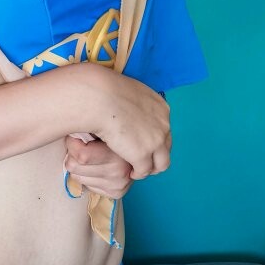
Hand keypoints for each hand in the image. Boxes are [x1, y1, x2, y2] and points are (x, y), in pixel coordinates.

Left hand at [63, 132, 132, 198]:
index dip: (72, 143)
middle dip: (73, 155)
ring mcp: (117, 184)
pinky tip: (96, 169)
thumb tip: (67, 132)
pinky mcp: (116, 193)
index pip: (81, 155)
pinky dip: (87, 177)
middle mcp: (119, 171)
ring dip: (79, 167)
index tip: (75, 137)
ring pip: (77, 177)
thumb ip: (88, 130)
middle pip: (74, 167)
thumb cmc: (117, 135)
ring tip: (90, 158)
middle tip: (80, 148)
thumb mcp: (105, 128)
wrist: (139, 150)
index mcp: (117, 152)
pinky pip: (86, 186)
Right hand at [72, 64, 171, 179]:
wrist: (99, 98)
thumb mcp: (130, 93)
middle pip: (166, 147)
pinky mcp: (143, 154)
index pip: (164, 130)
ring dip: (149, 168)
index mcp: (161, 108)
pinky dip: (137, 173)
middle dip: (155, 155)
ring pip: (161, 164)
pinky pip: (143, 171)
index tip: (143, 144)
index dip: (154, 140)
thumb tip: (128, 110)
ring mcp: (155, 141)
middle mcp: (163, 125)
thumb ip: (136, 104)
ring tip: (136, 170)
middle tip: (141, 161)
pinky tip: (128, 172)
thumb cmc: (106, 91)